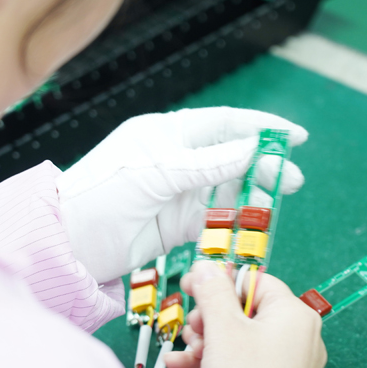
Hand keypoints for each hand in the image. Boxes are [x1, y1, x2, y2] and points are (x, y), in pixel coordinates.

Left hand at [56, 107, 306, 282]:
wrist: (72, 243)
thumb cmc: (103, 194)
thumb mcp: (158, 173)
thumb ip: (208, 163)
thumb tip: (252, 147)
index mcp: (170, 133)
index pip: (225, 124)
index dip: (261, 128)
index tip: (294, 137)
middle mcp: (179, 159)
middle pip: (233, 157)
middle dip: (264, 166)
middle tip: (293, 180)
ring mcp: (181, 192)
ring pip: (229, 188)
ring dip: (255, 194)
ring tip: (277, 201)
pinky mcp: (180, 224)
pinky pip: (218, 218)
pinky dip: (237, 220)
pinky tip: (255, 223)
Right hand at [164, 261, 326, 367]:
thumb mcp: (222, 326)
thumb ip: (212, 290)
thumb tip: (206, 267)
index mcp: (296, 314)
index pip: (255, 282)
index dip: (220, 282)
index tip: (193, 285)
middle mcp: (300, 337)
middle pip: (246, 311)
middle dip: (210, 318)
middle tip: (193, 327)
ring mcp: (291, 364)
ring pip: (241, 339)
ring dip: (207, 342)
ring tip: (188, 352)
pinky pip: (244, 363)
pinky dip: (216, 362)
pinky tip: (183, 367)